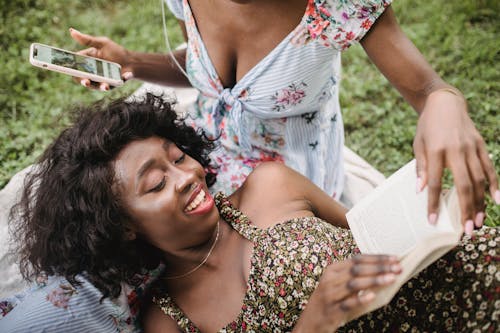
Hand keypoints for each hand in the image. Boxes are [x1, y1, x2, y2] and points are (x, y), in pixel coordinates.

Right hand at [69, 28, 133, 89]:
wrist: (132, 62)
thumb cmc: (116, 51)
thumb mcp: (102, 43)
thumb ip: (87, 40)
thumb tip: (71, 31)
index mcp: (88, 62)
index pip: (75, 66)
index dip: (69, 67)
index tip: (65, 67)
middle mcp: (93, 73)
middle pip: (83, 78)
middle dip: (82, 80)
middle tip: (85, 80)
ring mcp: (101, 80)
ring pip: (95, 86)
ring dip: (97, 86)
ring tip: (100, 85)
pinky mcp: (111, 85)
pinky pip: (109, 86)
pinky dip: (112, 85)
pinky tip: (111, 83)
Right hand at [293, 255, 400, 332]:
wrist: (310, 322)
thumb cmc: (329, 301)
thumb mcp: (338, 285)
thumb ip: (355, 277)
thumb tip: (383, 270)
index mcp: (332, 270)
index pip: (357, 259)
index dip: (376, 258)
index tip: (394, 258)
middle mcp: (330, 280)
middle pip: (356, 269)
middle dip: (379, 267)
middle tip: (397, 268)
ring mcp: (330, 295)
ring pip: (353, 284)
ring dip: (374, 280)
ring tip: (390, 279)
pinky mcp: (332, 311)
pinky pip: (347, 304)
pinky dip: (360, 299)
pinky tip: (372, 296)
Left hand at [413, 89, 498, 233]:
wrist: (444, 103)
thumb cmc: (427, 127)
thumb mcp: (418, 145)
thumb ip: (421, 168)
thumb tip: (420, 190)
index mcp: (436, 151)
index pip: (435, 183)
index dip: (433, 203)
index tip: (432, 220)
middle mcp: (456, 150)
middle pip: (464, 185)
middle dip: (465, 209)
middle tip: (466, 229)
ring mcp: (471, 148)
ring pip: (479, 180)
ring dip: (479, 202)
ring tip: (477, 221)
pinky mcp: (481, 145)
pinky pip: (489, 168)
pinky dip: (494, 185)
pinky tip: (497, 201)